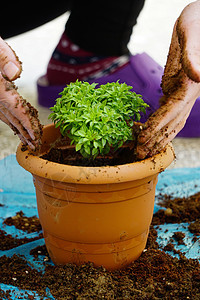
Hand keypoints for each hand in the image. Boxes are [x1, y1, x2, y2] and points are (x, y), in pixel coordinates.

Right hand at [0, 37, 41, 148]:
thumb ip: (4, 57)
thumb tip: (14, 73)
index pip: (15, 108)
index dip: (27, 123)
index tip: (36, 135)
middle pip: (11, 118)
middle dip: (24, 133)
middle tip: (35, 146)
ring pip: (5, 117)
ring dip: (18, 130)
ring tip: (27, 141)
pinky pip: (1, 111)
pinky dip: (10, 120)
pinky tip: (15, 126)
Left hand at [137, 1, 199, 158]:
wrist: (197, 20)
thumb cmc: (196, 23)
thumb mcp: (193, 35)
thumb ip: (194, 56)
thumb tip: (199, 76)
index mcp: (191, 85)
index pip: (173, 110)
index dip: (159, 125)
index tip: (144, 138)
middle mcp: (187, 94)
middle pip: (172, 122)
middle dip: (156, 139)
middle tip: (140, 154)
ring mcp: (182, 93)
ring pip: (170, 121)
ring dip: (157, 137)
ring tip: (144, 150)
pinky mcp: (174, 88)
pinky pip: (165, 110)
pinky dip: (156, 123)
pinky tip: (147, 131)